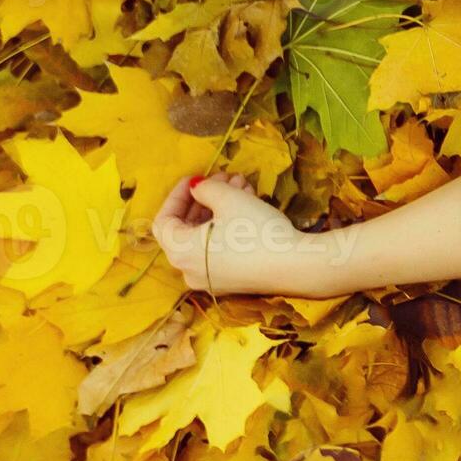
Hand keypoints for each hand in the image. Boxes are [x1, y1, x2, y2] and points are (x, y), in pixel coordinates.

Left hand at [151, 173, 347, 296]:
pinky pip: (218, 251)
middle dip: (205, 199)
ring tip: (242, 187)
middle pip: (186, 229)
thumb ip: (204, 188)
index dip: (176, 195)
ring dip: (219, 210)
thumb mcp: (229, 199)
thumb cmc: (256, 230)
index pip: (164, 221)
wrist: (296, 266)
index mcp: (180, 252)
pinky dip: (226, 229)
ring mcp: (210, 279)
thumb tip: (197, 188)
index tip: (194, 178)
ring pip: (205, 237)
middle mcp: (189, 271)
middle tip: (223, 178)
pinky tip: (247, 207)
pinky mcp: (231, 282)